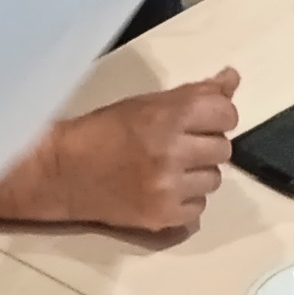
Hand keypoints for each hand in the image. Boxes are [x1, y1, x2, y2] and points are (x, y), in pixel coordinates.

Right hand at [0, 70, 241, 234]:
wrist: (62, 172)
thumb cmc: (103, 130)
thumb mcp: (147, 103)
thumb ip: (194, 93)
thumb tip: (231, 78)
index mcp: (167, 116)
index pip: (226, 113)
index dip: (217, 115)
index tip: (201, 120)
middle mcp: (172, 151)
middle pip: (223, 148)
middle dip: (206, 145)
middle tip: (180, 145)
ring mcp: (169, 187)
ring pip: (214, 179)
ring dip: (198, 173)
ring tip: (169, 168)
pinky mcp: (163, 216)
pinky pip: (199, 208)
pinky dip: (186, 199)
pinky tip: (163, 189)